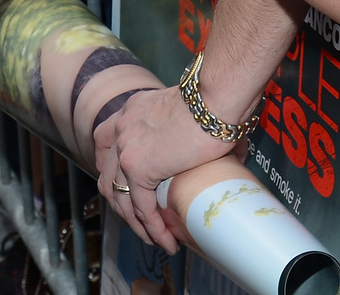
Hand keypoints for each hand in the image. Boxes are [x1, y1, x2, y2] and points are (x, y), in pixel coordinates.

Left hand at [97, 84, 235, 251]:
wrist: (215, 98)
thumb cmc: (216, 100)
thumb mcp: (190, 113)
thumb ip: (194, 132)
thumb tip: (233, 151)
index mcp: (131, 110)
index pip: (105, 144)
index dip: (112, 170)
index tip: (126, 188)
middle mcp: (121, 127)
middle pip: (107, 175)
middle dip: (122, 203)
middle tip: (142, 221)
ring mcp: (126, 148)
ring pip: (120, 198)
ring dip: (137, 224)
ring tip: (157, 239)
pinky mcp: (139, 168)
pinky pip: (141, 208)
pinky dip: (153, 228)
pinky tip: (167, 240)